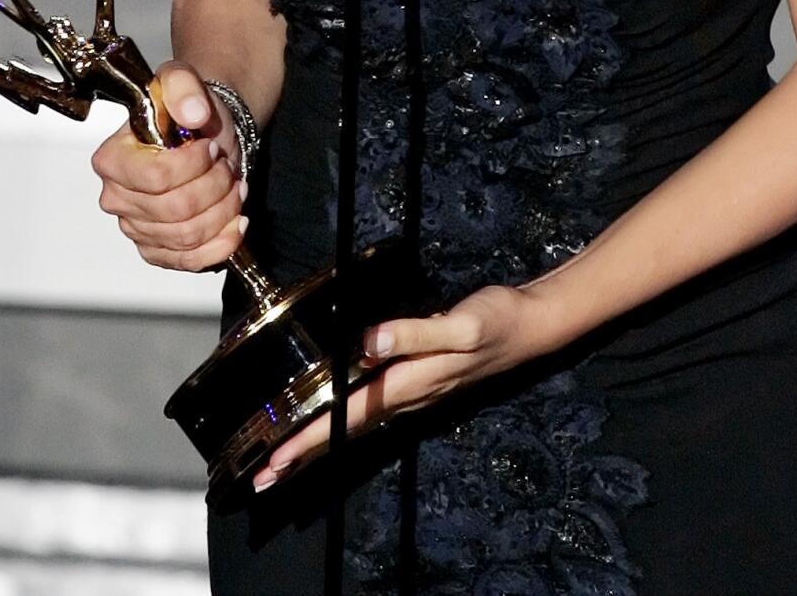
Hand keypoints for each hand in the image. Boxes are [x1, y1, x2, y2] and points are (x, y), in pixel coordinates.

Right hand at [91, 60, 247, 270]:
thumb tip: (192, 113)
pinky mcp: (158, 250)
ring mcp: (136, 228)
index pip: (157, 178)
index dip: (194, 165)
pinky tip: (235, 222)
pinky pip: (190, 261)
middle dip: (215, 186)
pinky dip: (221, 244)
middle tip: (225, 166)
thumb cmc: (185, 112)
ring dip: (223, 210)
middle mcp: (117, 198)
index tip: (209, 147)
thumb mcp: (183, 82)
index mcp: (112, 160)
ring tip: (232, 185)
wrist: (202, 134)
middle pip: (176, 210)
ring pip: (188, 236)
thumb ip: (183, 87)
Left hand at [250, 281, 552, 491]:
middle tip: (265, 473)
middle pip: (346, 428)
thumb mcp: (461, 325)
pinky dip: (346, 417)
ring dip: (322, 438)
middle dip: (305, 452)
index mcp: (410, 382)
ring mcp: (416, 390)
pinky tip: (336, 417)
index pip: (348, 415)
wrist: (530, 327)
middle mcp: (409, 394)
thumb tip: (370, 342)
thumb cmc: (496, 322)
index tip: (276, 458)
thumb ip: (415, 333)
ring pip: (358, 420)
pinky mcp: (421, 379)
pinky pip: (373, 406)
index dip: (310, 437)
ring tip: (289, 454)